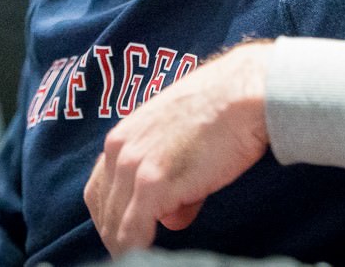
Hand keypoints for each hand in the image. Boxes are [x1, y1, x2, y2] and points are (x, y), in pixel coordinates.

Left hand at [83, 40, 272, 256]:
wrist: (244, 93)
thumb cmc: (222, 111)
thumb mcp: (180, 138)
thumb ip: (168, 175)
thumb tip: (173, 216)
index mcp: (123, 136)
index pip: (100, 189)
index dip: (111, 217)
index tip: (126, 233)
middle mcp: (119, 150)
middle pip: (104, 210)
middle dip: (117, 235)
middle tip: (136, 251)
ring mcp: (134, 167)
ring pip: (115, 225)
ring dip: (127, 246)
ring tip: (144, 258)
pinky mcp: (154, 185)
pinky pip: (134, 233)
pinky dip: (137, 251)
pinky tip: (150, 259)